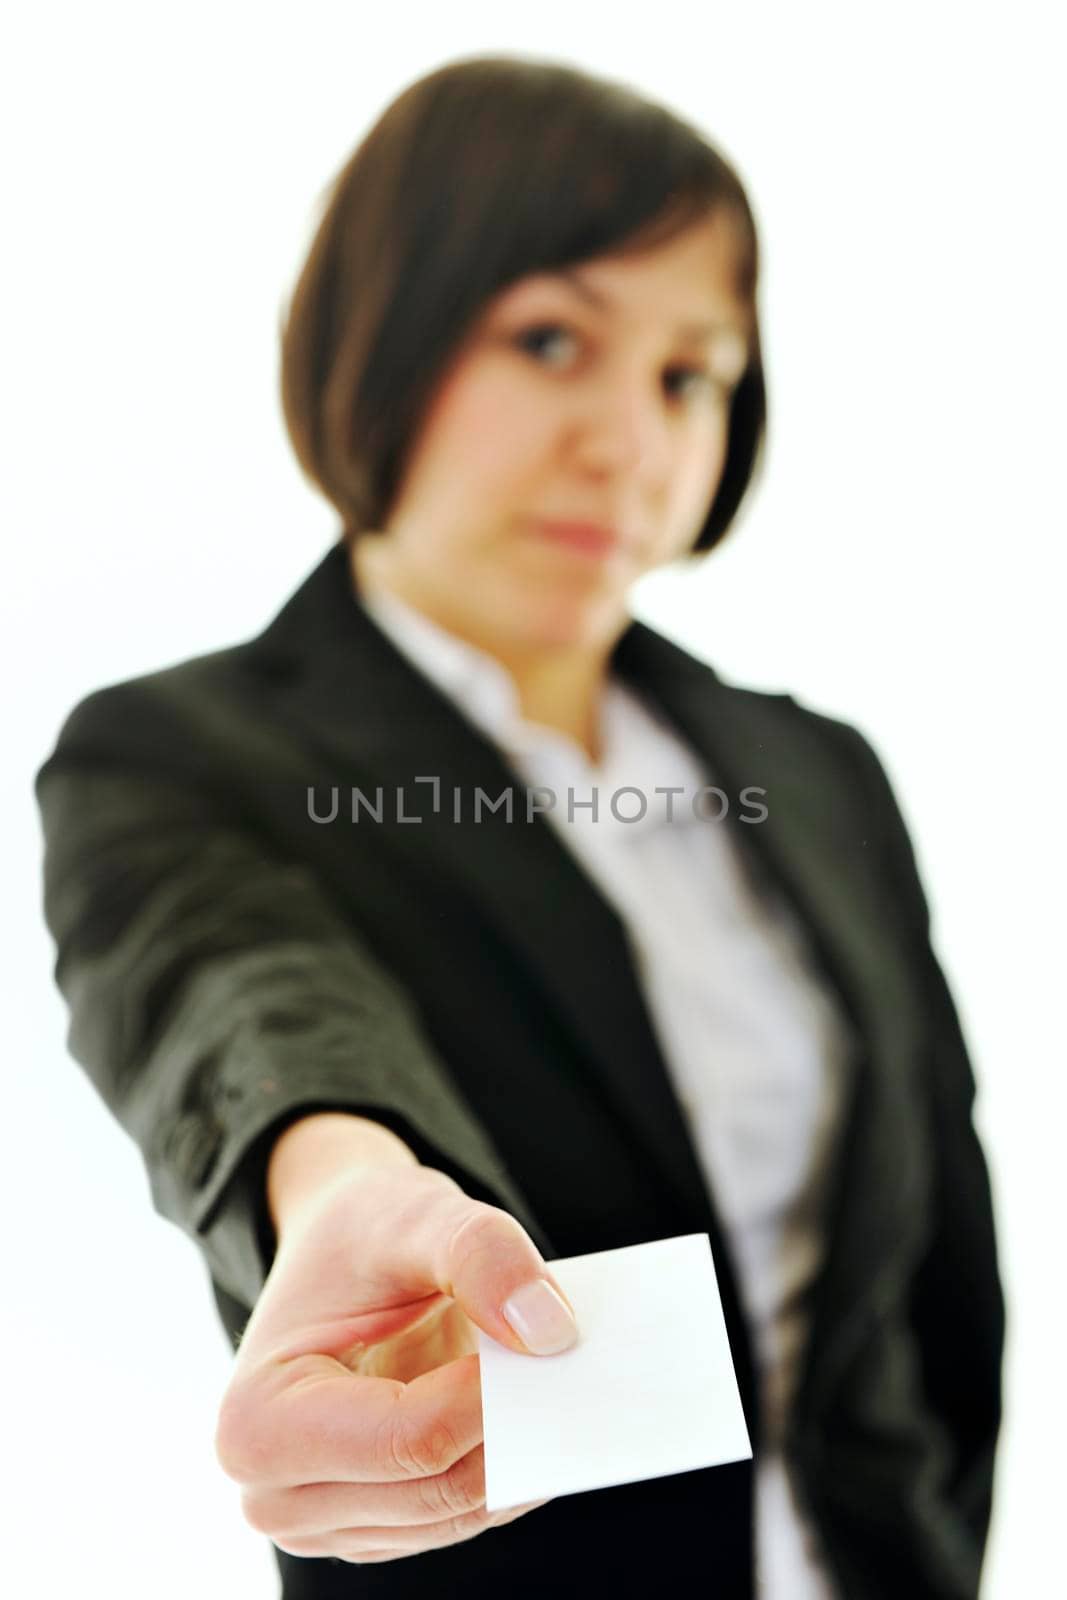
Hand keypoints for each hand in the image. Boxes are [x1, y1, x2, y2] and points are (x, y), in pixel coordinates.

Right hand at [214, 1163, 578, 1563]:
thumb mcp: (417, 1211)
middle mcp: (277, 1493)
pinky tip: (531, 1404)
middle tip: (571, 1360)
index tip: (543, 1338)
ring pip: (463, 1509)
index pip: (406, 1440)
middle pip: (439, 1488)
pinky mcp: (378, 1527)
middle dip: (516, 1425)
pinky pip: (468, 1512)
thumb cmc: (363, 1232)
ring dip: (523, 1448)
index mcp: (257, 1422)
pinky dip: (511, 1462)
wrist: (344, 1252)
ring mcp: (328, 1524)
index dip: (487, 1397)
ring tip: (554, 1373)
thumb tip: (549, 1330)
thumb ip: (481, 1254)